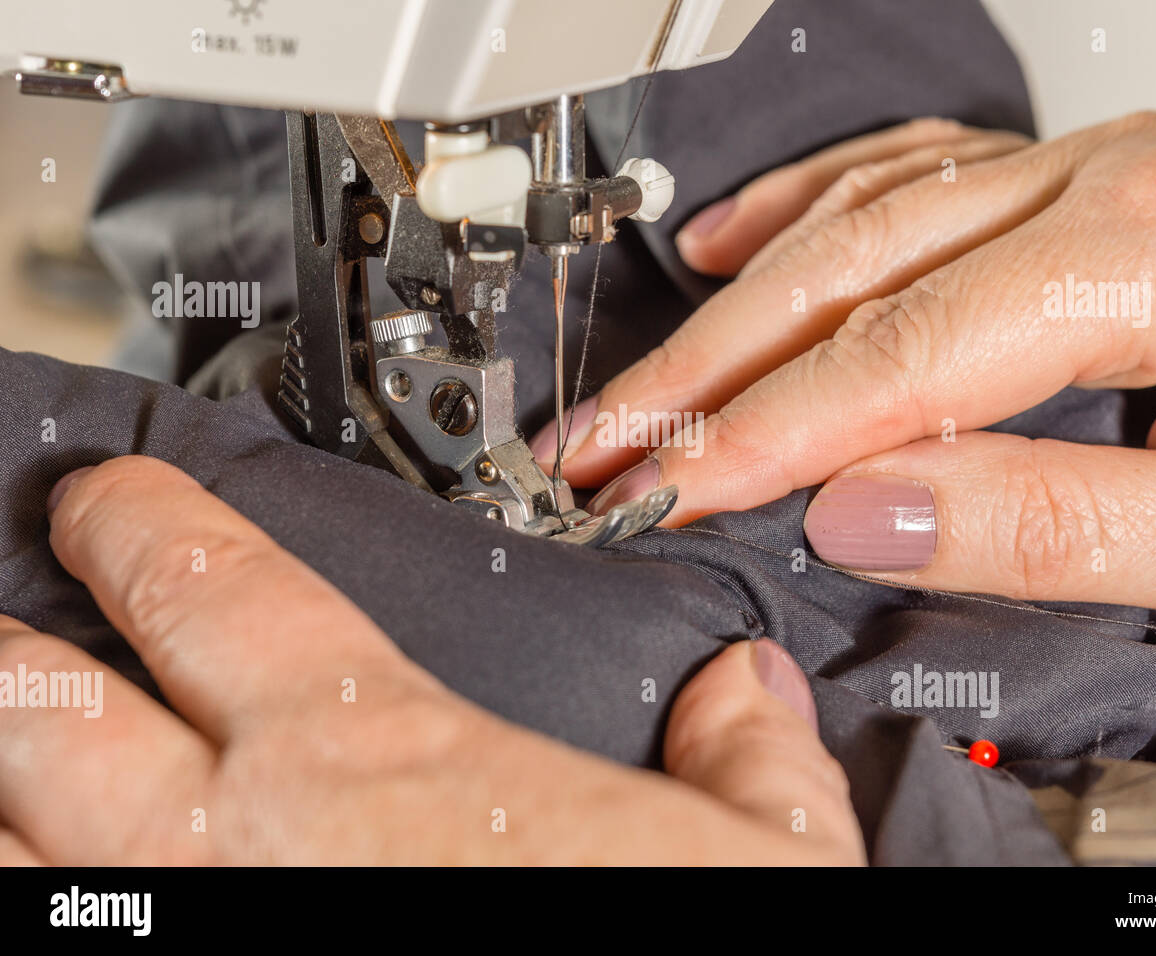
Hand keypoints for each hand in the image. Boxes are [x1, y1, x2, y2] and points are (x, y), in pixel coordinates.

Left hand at [0, 456, 861, 864]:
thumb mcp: (760, 857)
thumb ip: (749, 753)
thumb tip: (749, 689)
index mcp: (376, 759)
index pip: (209, 586)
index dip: (138, 523)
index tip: (106, 504)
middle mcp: (240, 843)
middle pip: (44, 710)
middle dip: (9, 659)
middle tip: (7, 634)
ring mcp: (178, 941)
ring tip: (6, 774)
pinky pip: (35, 936)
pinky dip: (23, 890)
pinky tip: (41, 881)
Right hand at [532, 112, 1155, 645]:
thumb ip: (1052, 521)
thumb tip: (862, 511)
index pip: (904, 355)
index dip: (763, 435)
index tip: (664, 489)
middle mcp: (1109, 180)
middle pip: (851, 274)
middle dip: (710, 374)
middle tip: (605, 442)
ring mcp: (1085, 175)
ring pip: (860, 222)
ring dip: (734, 308)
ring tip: (642, 378)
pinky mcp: (1072, 194)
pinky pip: (907, 182)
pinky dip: (803, 219)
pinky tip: (738, 247)